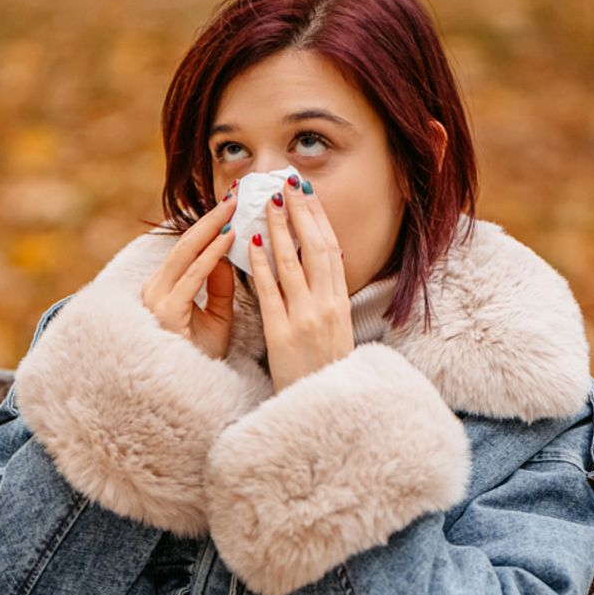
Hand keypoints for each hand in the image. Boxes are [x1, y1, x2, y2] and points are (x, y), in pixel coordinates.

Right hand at [140, 183, 239, 359]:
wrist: (191, 396)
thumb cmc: (202, 357)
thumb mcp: (216, 317)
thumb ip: (219, 285)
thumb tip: (228, 252)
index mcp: (164, 288)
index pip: (189, 248)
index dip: (211, 223)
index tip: (234, 203)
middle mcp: (155, 289)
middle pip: (186, 242)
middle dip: (212, 215)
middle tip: (238, 192)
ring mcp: (157, 300)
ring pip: (187, 253)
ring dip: (213, 227)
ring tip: (236, 205)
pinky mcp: (166, 312)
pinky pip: (193, 276)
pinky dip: (212, 254)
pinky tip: (230, 238)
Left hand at [246, 175, 352, 392]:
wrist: (324, 410)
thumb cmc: (325, 373)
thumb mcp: (337, 332)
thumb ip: (329, 299)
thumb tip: (325, 264)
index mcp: (340, 304)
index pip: (330, 249)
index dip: (318, 218)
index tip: (307, 193)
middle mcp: (327, 306)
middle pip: (315, 248)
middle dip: (300, 213)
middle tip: (286, 184)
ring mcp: (305, 319)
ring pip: (292, 264)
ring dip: (280, 229)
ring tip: (268, 203)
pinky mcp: (282, 334)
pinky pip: (270, 292)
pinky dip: (262, 265)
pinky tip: (252, 242)